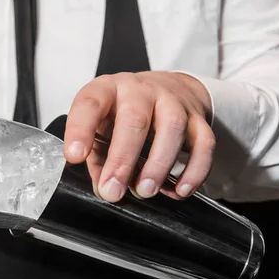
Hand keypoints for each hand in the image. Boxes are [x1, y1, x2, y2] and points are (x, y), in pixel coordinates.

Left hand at [63, 71, 214, 201]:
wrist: (168, 88)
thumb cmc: (125, 112)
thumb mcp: (101, 126)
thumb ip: (97, 157)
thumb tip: (103, 188)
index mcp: (108, 90)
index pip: (90, 104)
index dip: (80, 130)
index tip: (75, 156)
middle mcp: (141, 91)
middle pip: (134, 119)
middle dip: (123, 159)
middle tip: (113, 190)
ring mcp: (173, 101)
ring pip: (172, 127)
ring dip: (159, 164)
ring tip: (145, 191)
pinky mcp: (198, 118)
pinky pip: (204, 143)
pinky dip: (195, 170)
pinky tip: (180, 190)